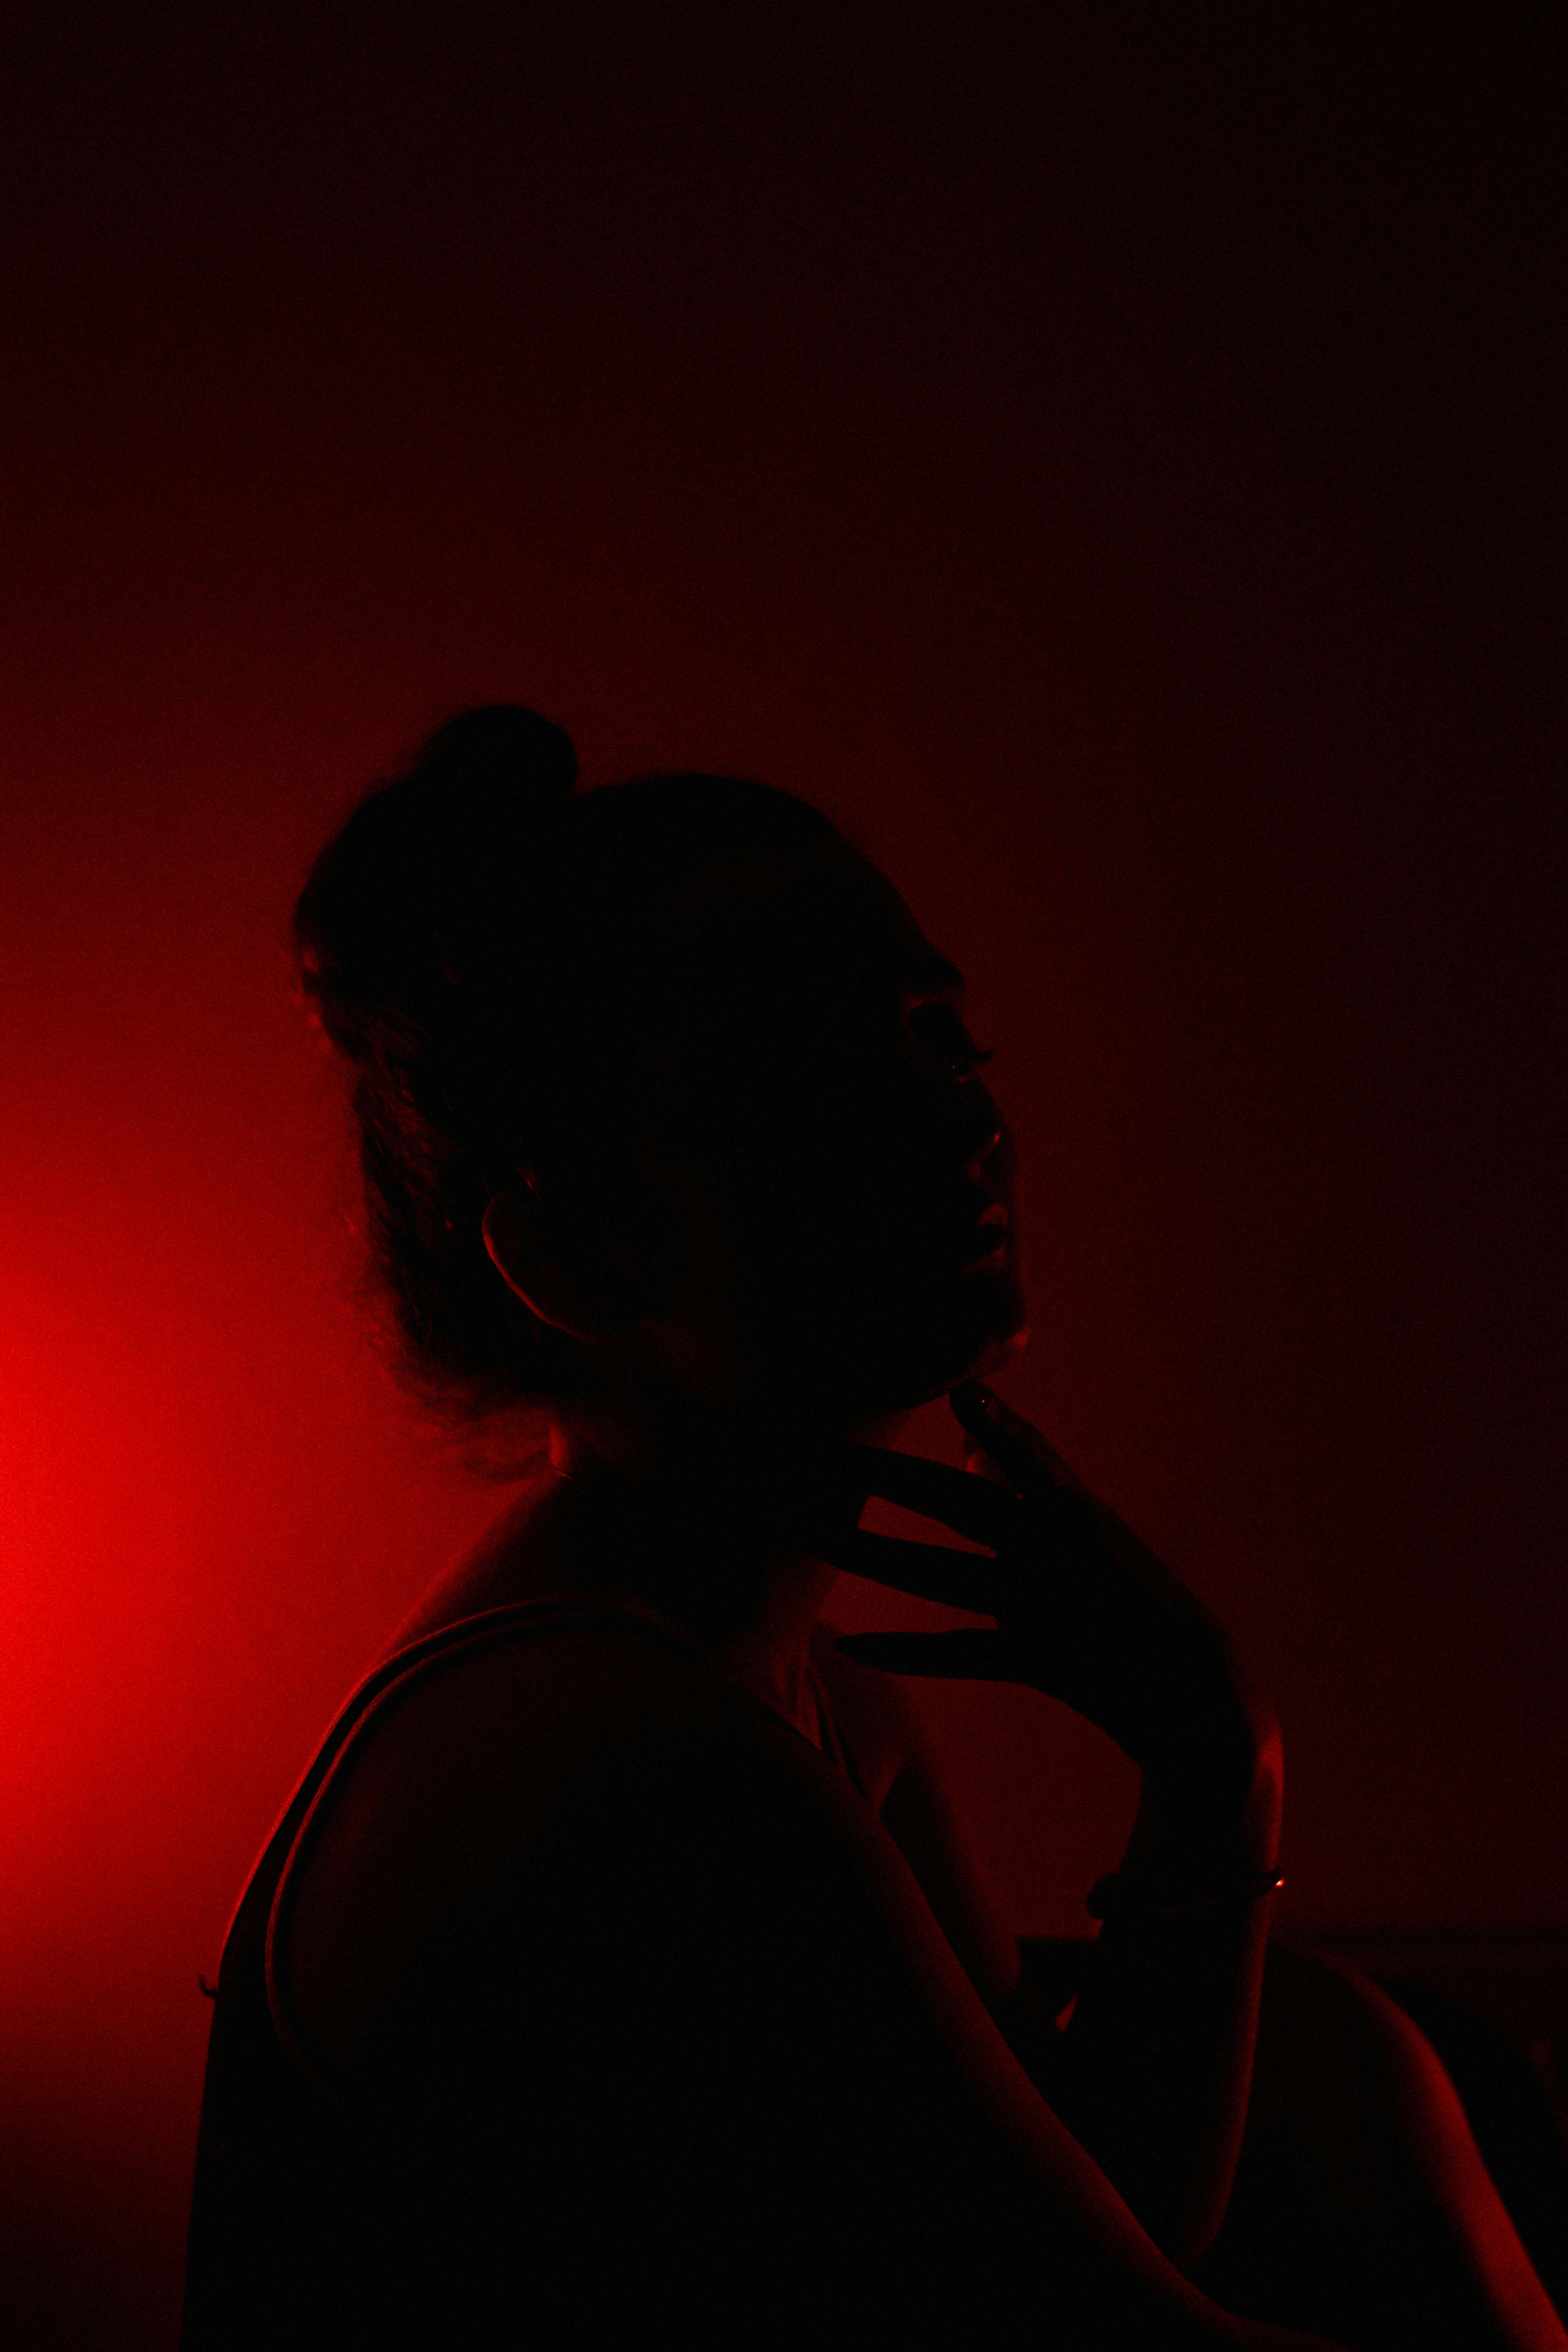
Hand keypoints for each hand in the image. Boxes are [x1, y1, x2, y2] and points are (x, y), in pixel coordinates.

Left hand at [815, 1383, 1269, 1798]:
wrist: (1197, 1695)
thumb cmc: (1140, 1600)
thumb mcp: (1099, 1529)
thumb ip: (1033, 1480)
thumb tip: (969, 1441)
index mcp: (1078, 1513)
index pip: (1026, 1455)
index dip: (992, 1422)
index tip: (955, 1391)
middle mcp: (1057, 1551)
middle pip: (956, 1505)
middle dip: (883, 1477)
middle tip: (817, 1453)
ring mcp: (1044, 1605)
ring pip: (937, 1574)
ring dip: (867, 1553)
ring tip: (805, 1534)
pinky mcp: (1036, 1660)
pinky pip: (957, 1653)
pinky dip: (905, 1649)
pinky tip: (850, 1644)